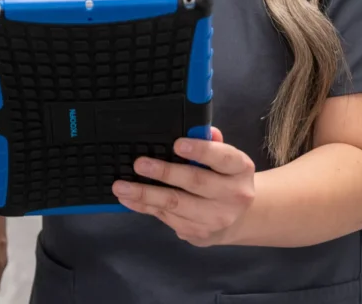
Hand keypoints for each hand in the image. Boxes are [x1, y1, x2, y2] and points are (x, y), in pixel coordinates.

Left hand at [112, 128, 256, 246]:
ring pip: (176, 204)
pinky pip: (166, 217)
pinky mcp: (198, 233)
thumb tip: (193, 128)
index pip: (223, 158)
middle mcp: (233, 196)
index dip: (200, 150)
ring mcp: (215, 218)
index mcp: (240, 169)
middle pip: (195, 182)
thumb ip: (210, 142)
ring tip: (121, 186)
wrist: (237, 219)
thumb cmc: (224, 178)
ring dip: (145, 194)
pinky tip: (128, 199)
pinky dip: (144, 207)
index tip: (177, 144)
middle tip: (139, 164)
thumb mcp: (224, 158)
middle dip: (165, 172)